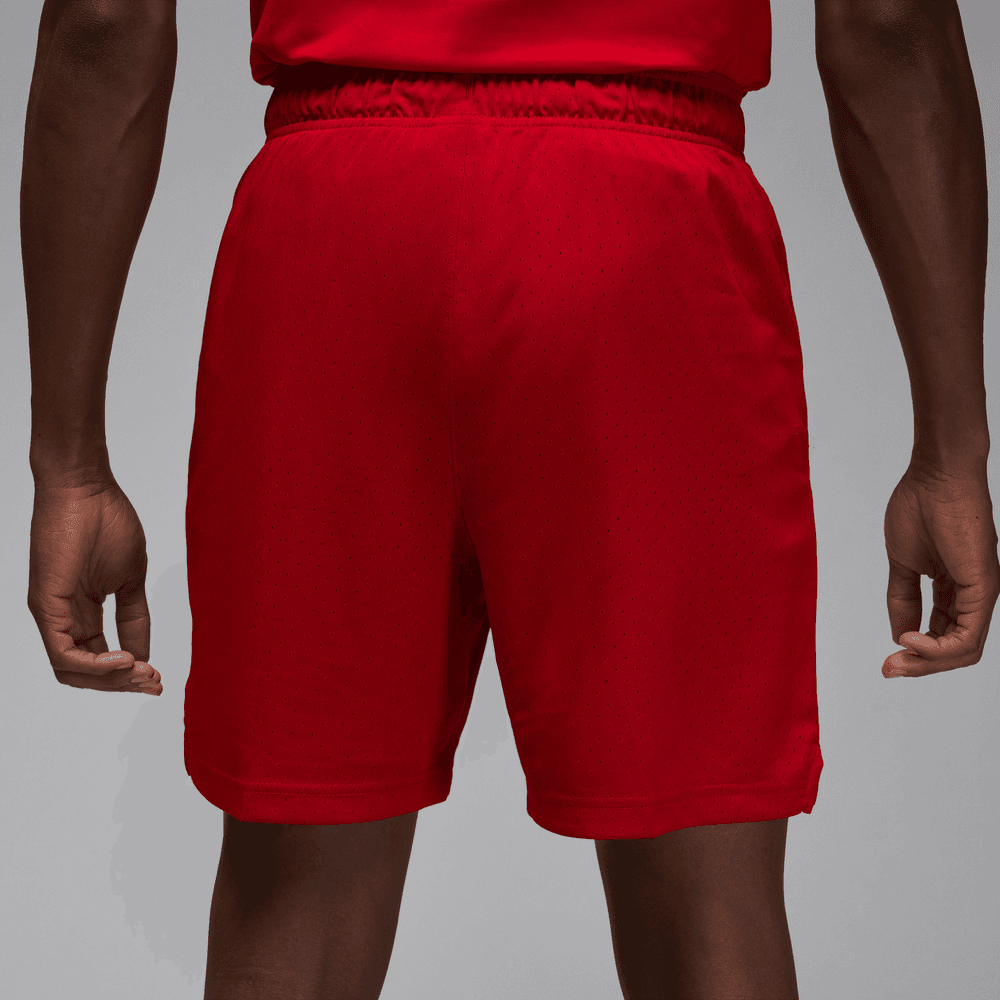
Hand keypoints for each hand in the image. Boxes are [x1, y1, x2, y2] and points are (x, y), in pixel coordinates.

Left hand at [27, 476, 160, 693]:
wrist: (85, 487)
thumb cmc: (107, 521)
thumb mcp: (131, 578)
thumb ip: (135, 617)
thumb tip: (145, 652)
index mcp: (82, 612)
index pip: (101, 659)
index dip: (130, 675)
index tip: (159, 678)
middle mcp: (61, 618)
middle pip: (86, 673)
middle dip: (123, 684)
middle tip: (154, 682)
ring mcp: (50, 613)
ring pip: (72, 670)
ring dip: (110, 680)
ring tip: (141, 671)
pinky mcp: (45, 605)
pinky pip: (63, 653)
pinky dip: (94, 665)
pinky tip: (124, 659)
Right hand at [882, 462, 999, 677]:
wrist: (935, 475)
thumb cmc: (919, 507)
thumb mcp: (903, 563)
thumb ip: (901, 598)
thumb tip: (897, 632)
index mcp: (956, 589)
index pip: (942, 636)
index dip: (914, 653)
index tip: (886, 659)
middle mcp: (975, 595)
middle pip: (954, 650)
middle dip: (920, 666)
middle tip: (888, 669)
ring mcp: (982, 593)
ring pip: (964, 650)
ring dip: (928, 662)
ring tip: (899, 655)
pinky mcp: (984, 588)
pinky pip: (968, 636)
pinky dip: (938, 647)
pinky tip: (910, 638)